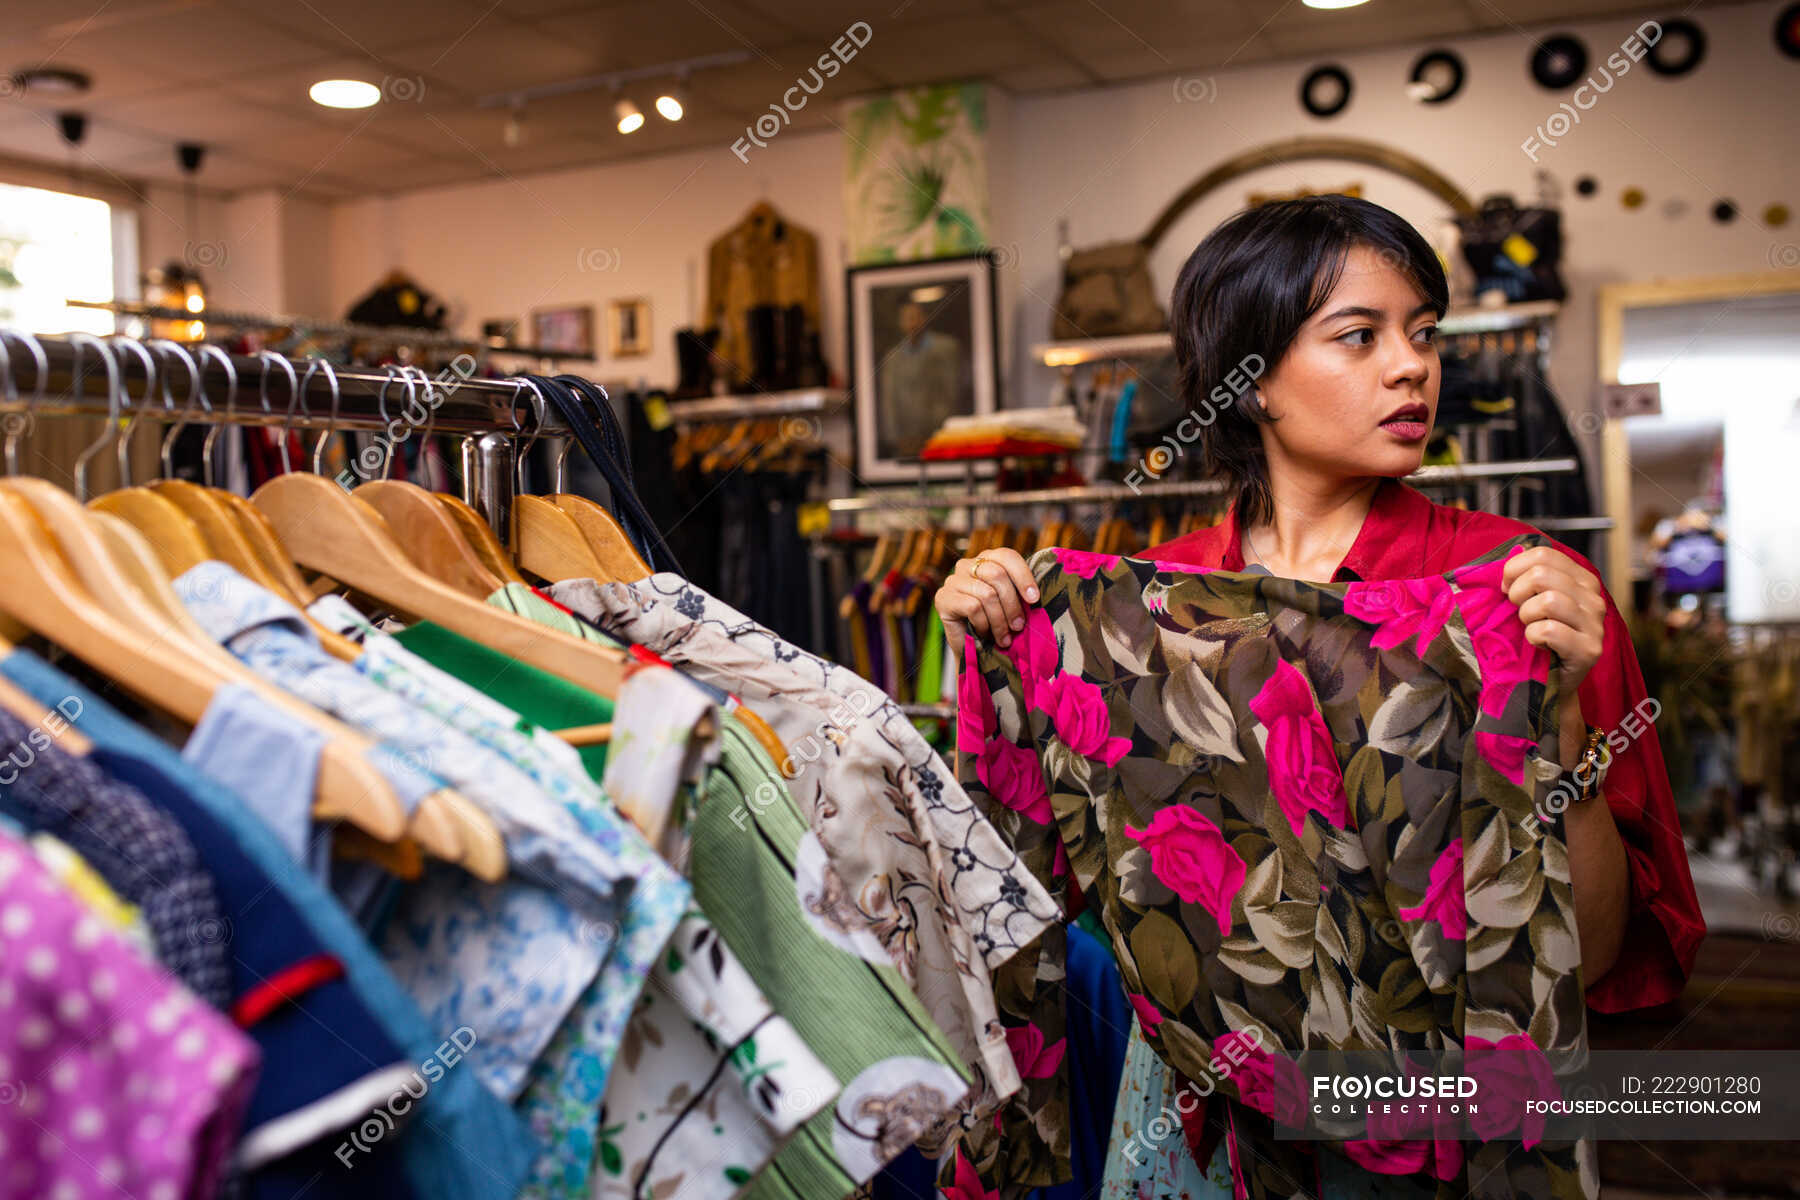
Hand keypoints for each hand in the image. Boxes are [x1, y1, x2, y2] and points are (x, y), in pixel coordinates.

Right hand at [934, 548, 1039, 659]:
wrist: (973, 651)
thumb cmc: (996, 625)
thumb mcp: (1011, 604)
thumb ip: (1020, 592)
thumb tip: (1035, 594)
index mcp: (986, 560)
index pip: (1007, 556)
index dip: (1023, 576)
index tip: (1034, 599)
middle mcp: (966, 565)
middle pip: (997, 574)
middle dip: (1012, 604)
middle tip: (1019, 626)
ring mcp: (952, 580)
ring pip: (987, 594)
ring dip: (999, 621)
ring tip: (1004, 638)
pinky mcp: (943, 598)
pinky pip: (972, 607)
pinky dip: (983, 624)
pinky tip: (984, 634)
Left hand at [1501, 545, 1607, 692]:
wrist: (1550, 682)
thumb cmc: (1536, 637)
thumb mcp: (1531, 600)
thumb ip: (1524, 577)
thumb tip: (1506, 560)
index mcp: (1581, 579)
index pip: (1543, 554)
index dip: (1514, 569)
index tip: (1507, 589)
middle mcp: (1593, 598)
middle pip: (1542, 574)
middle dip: (1517, 593)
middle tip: (1518, 612)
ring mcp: (1595, 624)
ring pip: (1549, 600)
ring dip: (1526, 616)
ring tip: (1529, 627)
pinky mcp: (1589, 649)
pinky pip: (1549, 630)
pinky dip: (1533, 637)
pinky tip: (1538, 644)